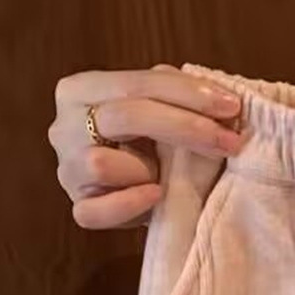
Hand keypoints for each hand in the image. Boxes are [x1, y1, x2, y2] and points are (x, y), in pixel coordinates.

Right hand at [49, 66, 244, 228]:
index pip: (136, 83)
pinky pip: (95, 211)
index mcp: (81, 89)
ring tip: (167, 176)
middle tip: (227, 141)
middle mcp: (64, 125)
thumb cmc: (151, 143)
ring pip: (101, 163)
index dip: (187, 93)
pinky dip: (128, 205)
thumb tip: (219, 97)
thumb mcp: (160, 111)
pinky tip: (155, 196)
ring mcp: (67, 169)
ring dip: (146, 169)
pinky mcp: (78, 206)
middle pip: (123, 117)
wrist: (140, 189)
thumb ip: (174, 96)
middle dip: (183, 127)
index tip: (231, 106)